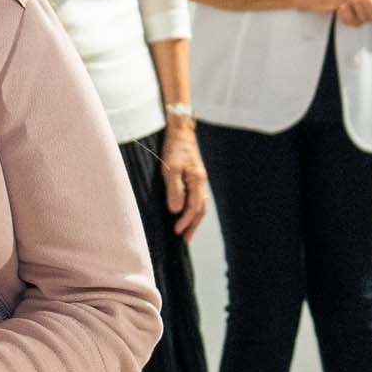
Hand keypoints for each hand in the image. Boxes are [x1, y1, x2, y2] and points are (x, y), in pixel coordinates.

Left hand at [161, 124, 208, 238]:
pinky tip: (186, 213)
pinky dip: (192, 209)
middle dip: (192, 225)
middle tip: (184, 240)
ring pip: (200, 204)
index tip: (177, 232)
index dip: (186, 221)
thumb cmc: (174, 149)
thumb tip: (175, 210)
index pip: (194, 208)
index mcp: (198, 181)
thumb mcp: (170, 169)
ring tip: (186, 231)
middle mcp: (201, 182)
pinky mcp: (194, 178)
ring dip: (193, 219)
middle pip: (200, 210)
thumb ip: (174, 190)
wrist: (180, 132)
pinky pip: (196, 198)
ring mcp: (199, 180)